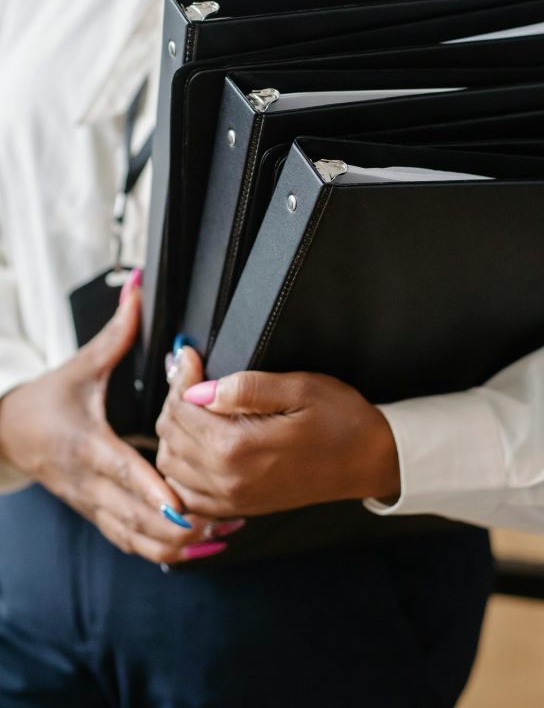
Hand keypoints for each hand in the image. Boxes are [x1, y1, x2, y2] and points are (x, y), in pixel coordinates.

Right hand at [0, 283, 241, 563]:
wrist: (6, 437)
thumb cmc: (46, 401)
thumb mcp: (81, 366)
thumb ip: (116, 331)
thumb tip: (137, 287)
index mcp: (87, 446)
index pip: (123, 472)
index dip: (153, 491)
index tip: (184, 504)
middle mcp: (91, 484)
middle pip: (136, 517)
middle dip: (181, 525)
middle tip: (227, 520)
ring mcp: (93, 505)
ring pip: (136, 539)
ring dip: (179, 544)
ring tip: (223, 535)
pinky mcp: (98, 516)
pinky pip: (132, 542)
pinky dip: (164, 549)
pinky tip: (201, 546)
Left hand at [156, 346, 400, 518]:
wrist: (369, 462)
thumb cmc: (341, 421)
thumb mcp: (301, 388)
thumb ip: (247, 387)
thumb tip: (201, 388)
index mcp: (239, 448)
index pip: (181, 409)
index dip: (181, 376)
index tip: (189, 356)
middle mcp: (228, 480)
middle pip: (170, 436)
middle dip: (174, 400)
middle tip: (192, 375)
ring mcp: (231, 499)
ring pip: (171, 465)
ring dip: (175, 433)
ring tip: (194, 405)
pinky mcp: (237, 508)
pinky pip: (186, 494)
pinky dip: (181, 468)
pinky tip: (197, 445)